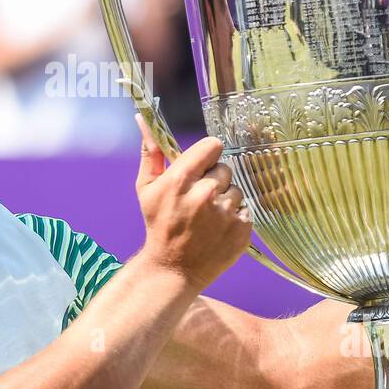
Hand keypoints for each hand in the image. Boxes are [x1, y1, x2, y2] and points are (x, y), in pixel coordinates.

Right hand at [133, 113, 252, 292]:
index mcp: (180, 180)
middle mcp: (204, 195)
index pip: (212, 146)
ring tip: (208, 216)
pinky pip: (246, 209)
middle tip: (199, 199)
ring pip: (236, 189)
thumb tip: (143, 119)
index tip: (201, 167)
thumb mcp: (146, 188)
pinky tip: (218, 229)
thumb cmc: (158, 225)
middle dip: (213, 180)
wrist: (173, 269)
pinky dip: (235, 217)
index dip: (207, 155)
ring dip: (225, 200)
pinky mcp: (241, 230)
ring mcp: (225, 214)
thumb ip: (151, 152)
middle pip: (224, 168)